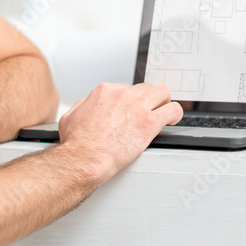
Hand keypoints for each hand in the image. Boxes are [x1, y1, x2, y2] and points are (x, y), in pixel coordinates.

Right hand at [57, 82, 181, 182]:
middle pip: (145, 88)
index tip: (132, 110)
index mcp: (104, 92)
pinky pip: (173, 109)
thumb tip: (86, 104)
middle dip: (148, 99)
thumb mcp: (70, 117)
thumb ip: (81, 106)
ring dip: (163, 102)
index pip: (126, 88)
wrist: (85, 158)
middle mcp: (122, 95)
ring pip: (162, 92)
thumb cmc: (77, 143)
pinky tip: (172, 120)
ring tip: (163, 112)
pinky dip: (175, 114)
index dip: (130, 100)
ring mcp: (137, 106)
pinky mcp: (149, 121)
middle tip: (149, 111)